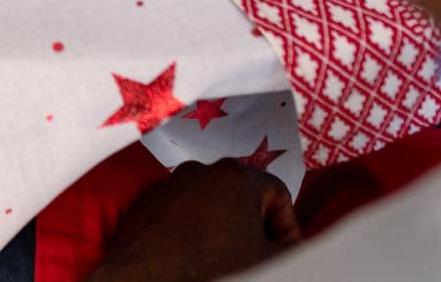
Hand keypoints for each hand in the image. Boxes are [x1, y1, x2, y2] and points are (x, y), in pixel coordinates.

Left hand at [87, 160, 300, 281]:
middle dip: (256, 225)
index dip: (288, 226)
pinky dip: (195, 227)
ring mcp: (172, 182)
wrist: (149, 279)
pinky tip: (195, 255)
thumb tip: (292, 246)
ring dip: (225, 225)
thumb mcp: (269, 261)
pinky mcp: (149, 199)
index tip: (283, 250)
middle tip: (256, 254)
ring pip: (213, 201)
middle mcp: (202, 169)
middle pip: (245, 194)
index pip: (279, 194)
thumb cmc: (212, 269)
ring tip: (225, 257)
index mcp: (237, 176)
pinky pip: (184, 208)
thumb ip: (291, 248)